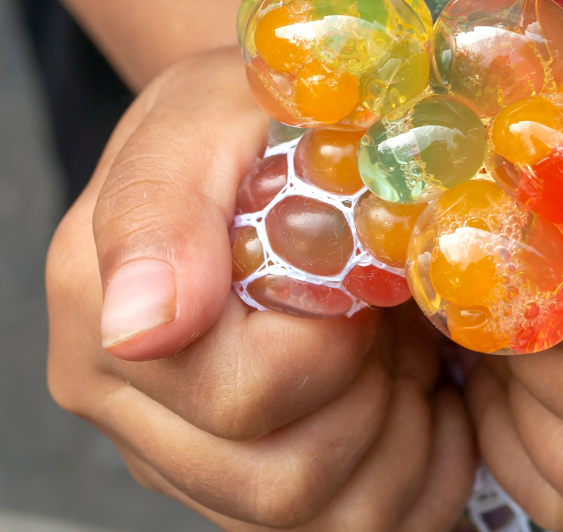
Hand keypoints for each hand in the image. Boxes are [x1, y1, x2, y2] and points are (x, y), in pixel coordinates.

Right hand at [46, 49, 474, 530]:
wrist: (254, 145)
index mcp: (105, 311)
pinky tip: (415, 399)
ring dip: (400, 440)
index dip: (339, 348)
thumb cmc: (246, 119)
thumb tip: (143, 326)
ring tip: (406, 354)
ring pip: (315, 520)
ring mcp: (175, 451)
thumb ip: (165, 209)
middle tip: (399, 321)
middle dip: (378, 402)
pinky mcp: (227, 476)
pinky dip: (408, 474)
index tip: (370, 284)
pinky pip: (337, 528)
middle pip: (280, 484)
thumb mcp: (215, 115)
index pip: (245, 396)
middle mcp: (122, 401)